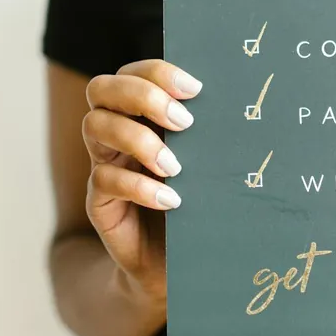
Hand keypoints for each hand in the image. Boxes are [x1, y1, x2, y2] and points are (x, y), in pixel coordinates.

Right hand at [81, 59, 201, 303]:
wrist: (175, 263)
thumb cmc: (198, 203)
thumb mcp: (206, 164)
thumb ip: (208, 134)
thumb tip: (241, 103)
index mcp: (140, 113)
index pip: (132, 73)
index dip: (157, 72)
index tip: (195, 89)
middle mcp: (116, 131)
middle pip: (100, 88)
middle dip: (142, 96)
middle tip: (183, 122)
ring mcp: (103, 163)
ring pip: (95, 126)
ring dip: (138, 140)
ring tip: (175, 167)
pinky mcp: (99, 200)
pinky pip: (105, 180)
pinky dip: (140, 187)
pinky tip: (171, 202)